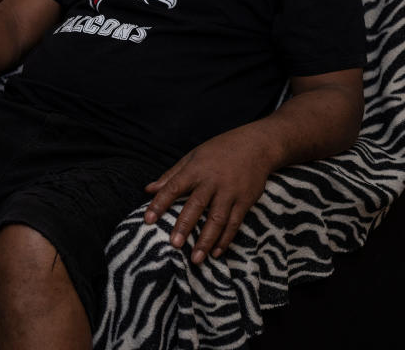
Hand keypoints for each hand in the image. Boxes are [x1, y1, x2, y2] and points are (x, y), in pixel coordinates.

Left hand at [143, 125, 275, 263]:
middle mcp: (212, 181)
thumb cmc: (218, 151)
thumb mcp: (192, 157)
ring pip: (217, 219)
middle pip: (196, 206)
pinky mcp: (246, 201)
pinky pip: (235, 223)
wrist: (256, 145)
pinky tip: (216, 252)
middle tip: (174, 245)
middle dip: (185, 226)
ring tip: (196, 259)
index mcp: (195, 169)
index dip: (159, 203)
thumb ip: (171, 175)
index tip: (147, 220)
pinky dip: (225, 239)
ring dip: (206, 240)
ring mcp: (230, 192)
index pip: (173, 187)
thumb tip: (148, 189)